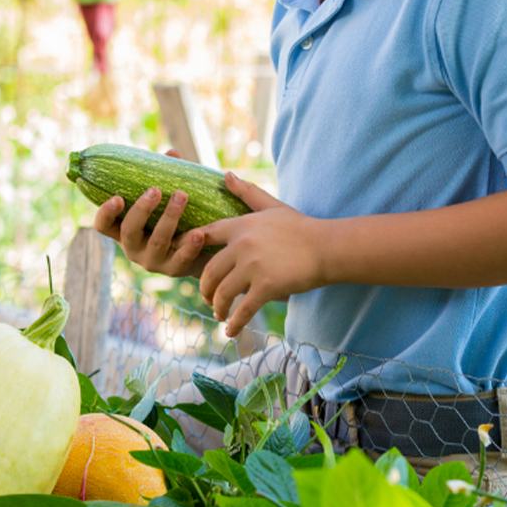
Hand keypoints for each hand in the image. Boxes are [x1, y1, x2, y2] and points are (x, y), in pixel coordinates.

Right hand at [92, 150, 209, 277]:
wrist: (202, 249)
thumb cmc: (178, 217)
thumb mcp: (166, 200)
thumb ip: (165, 177)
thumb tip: (171, 153)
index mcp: (126, 230)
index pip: (104, 226)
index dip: (105, 213)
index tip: (117, 197)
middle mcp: (134, 248)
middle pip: (129, 232)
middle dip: (142, 210)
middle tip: (155, 190)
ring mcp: (153, 261)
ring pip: (158, 241)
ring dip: (169, 218)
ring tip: (181, 196)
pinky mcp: (175, 270)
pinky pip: (181, 259)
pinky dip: (190, 246)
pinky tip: (199, 233)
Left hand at [197, 172, 326, 337]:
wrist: (327, 247)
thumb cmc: (300, 227)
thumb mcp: (271, 206)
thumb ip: (246, 192)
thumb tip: (225, 174)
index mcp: (240, 226)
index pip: (204, 235)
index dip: (188, 246)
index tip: (179, 256)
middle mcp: (242, 245)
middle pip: (209, 271)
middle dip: (205, 289)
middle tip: (207, 298)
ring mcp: (254, 266)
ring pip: (222, 293)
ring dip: (217, 307)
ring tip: (219, 315)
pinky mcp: (267, 286)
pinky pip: (243, 309)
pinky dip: (234, 323)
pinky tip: (231, 332)